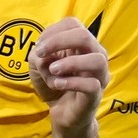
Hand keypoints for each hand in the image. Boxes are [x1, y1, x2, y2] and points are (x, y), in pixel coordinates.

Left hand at [29, 17, 109, 133]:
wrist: (63, 114)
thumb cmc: (54, 84)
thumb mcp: (39, 65)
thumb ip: (38, 55)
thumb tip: (45, 54)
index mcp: (82, 44)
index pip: (72, 24)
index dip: (52, 31)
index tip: (38, 47)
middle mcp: (95, 54)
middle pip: (84, 35)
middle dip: (58, 41)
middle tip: (41, 53)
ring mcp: (99, 75)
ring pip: (97, 60)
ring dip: (70, 63)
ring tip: (53, 70)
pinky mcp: (97, 95)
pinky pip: (92, 85)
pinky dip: (71, 82)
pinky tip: (58, 84)